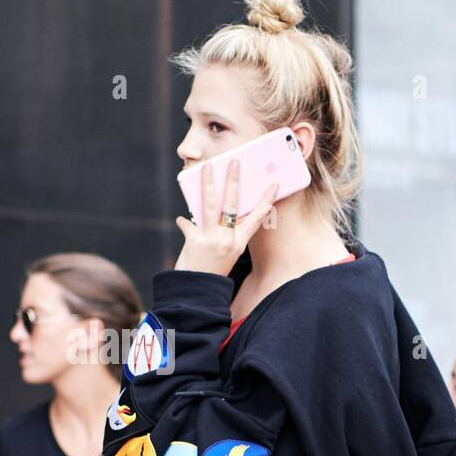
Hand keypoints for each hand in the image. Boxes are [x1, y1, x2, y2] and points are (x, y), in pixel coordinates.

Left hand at [174, 159, 279, 275]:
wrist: (197, 292)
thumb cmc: (211, 272)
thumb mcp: (226, 254)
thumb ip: (224, 234)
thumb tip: (216, 212)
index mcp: (239, 243)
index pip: (257, 218)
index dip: (265, 200)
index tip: (274, 184)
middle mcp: (228, 240)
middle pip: (233, 204)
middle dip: (233, 181)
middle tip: (234, 163)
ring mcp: (212, 239)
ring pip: (210, 205)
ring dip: (207, 184)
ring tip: (206, 168)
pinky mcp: (195, 241)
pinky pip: (188, 224)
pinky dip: (184, 222)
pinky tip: (181, 220)